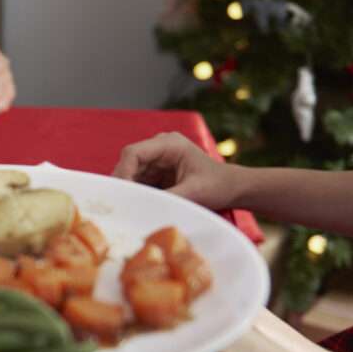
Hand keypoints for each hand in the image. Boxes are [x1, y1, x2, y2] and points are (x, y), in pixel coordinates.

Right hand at [112, 132, 244, 209]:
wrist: (231, 188)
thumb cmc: (217, 186)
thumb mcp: (193, 193)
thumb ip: (166, 198)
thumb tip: (141, 208)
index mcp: (169, 143)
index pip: (133, 153)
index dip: (123, 172)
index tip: (122, 193)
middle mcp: (159, 147)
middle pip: (128, 163)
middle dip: (124, 183)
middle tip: (121, 204)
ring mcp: (156, 159)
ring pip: (130, 173)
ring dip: (129, 189)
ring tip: (129, 207)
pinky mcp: (156, 172)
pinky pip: (138, 181)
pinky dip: (136, 193)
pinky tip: (137, 205)